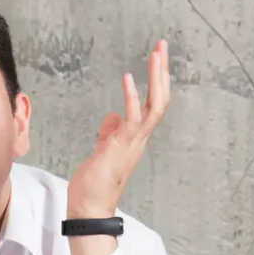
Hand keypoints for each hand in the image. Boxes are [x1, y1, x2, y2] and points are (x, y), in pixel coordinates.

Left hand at [67, 39, 169, 218]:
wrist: (90, 208)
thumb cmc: (94, 185)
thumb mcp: (101, 151)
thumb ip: (109, 133)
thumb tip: (112, 117)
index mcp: (135, 138)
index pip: (153, 104)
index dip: (156, 81)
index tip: (156, 58)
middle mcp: (140, 139)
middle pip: (160, 99)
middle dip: (161, 72)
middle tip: (162, 46)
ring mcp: (133, 142)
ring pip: (155, 105)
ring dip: (156, 78)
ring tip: (156, 53)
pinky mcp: (122, 145)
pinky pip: (133, 118)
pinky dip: (132, 97)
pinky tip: (128, 78)